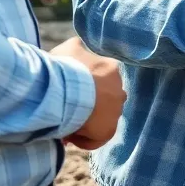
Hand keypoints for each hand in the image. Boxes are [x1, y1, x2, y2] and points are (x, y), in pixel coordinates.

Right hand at [50, 36, 126, 150]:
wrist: (65, 90)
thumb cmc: (65, 69)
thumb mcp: (69, 48)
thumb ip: (77, 47)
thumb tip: (78, 45)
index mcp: (112, 70)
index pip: (102, 81)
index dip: (86, 89)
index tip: (71, 94)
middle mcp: (119, 90)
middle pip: (104, 102)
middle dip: (88, 108)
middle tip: (68, 112)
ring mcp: (115, 111)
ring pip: (100, 120)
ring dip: (84, 124)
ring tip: (65, 125)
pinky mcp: (108, 130)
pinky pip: (96, 139)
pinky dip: (83, 140)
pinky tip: (68, 136)